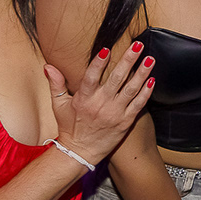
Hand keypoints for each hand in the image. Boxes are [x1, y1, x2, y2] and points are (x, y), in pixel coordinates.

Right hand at [45, 42, 155, 163]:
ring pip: (131, 90)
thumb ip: (56, 84)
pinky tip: (152, 80)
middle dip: (128, 61)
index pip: (91, 77)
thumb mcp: (59, 105)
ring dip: (142, 73)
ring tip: (150, 59)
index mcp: (84, 99)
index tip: (107, 49)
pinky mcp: (125, 122)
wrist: (80, 153)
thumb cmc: (69, 128)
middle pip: (116, 79)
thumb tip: (48, 66)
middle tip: (138, 46)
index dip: (99, 63)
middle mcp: (100, 105)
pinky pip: (138, 105)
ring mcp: (115, 114)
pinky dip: (146, 92)